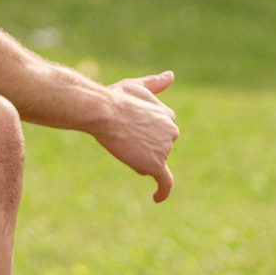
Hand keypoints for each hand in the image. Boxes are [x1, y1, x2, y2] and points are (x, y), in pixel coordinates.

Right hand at [94, 72, 178, 201]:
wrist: (103, 111)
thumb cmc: (115, 97)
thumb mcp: (136, 86)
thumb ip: (155, 84)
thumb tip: (171, 76)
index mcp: (168, 115)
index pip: (159, 132)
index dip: (142, 131)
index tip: (128, 127)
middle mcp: (172, 132)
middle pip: (156, 148)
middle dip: (141, 145)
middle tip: (121, 134)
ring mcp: (165, 149)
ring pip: (151, 161)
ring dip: (136, 157)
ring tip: (121, 143)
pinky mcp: (156, 165)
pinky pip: (165, 182)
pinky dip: (162, 192)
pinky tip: (156, 198)